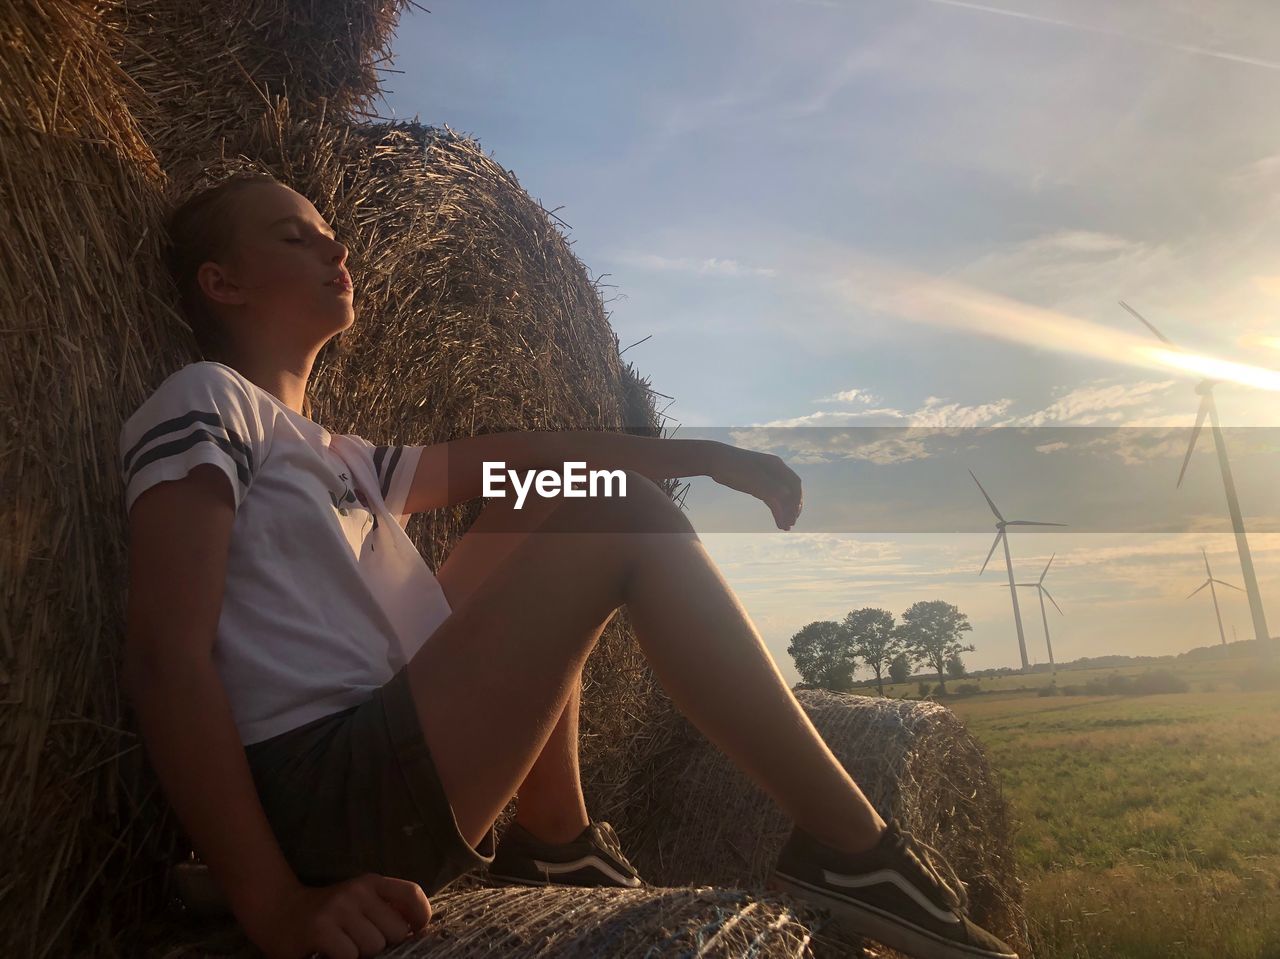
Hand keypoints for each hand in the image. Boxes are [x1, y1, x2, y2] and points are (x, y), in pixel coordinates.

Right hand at [239, 873, 431, 958]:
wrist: (276, 911)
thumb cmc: (324, 916)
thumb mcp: (357, 904)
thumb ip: (384, 911)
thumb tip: (416, 933)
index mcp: (371, 882)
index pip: (412, 895)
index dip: (420, 918)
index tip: (412, 934)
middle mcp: (357, 891)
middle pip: (396, 932)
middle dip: (383, 946)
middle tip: (360, 944)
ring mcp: (338, 908)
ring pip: (374, 946)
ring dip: (360, 955)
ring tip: (342, 947)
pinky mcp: (321, 928)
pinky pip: (350, 955)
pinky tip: (329, 952)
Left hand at [708, 445, 802, 529]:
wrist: (716, 461)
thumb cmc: (733, 465)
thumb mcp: (750, 476)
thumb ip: (769, 485)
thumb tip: (787, 494)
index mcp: (776, 466)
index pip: (794, 483)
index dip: (797, 499)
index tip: (794, 515)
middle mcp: (775, 472)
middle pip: (790, 492)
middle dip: (792, 508)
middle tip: (790, 524)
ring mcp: (768, 480)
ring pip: (781, 498)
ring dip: (784, 512)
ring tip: (785, 527)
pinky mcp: (759, 487)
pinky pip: (772, 500)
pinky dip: (776, 510)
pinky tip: (778, 522)